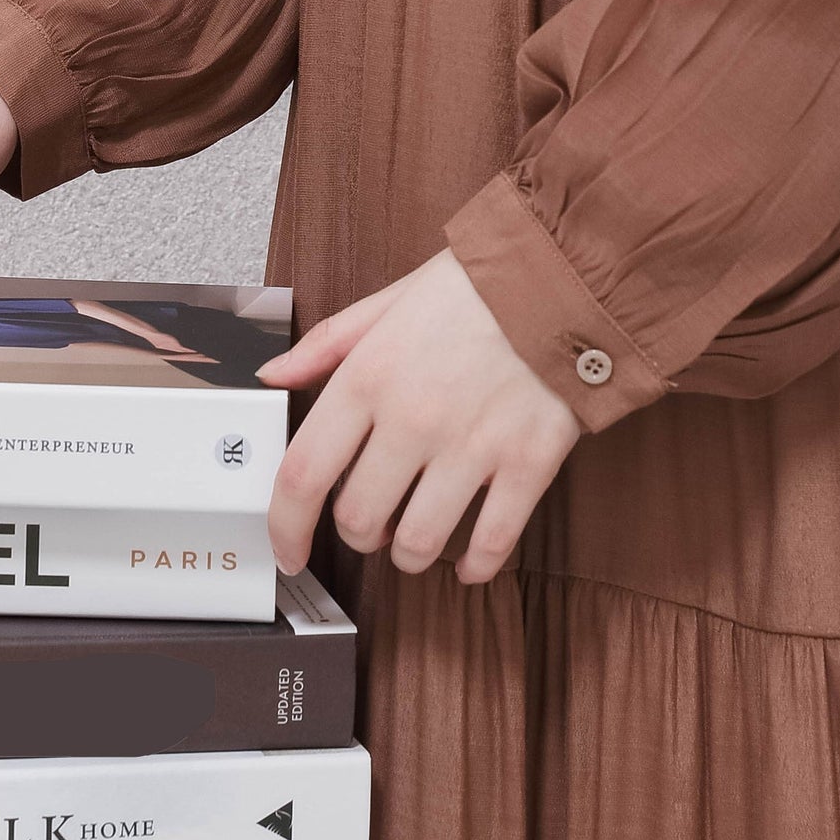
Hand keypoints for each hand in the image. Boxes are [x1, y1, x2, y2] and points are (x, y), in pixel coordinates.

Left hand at [257, 247, 580, 585]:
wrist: (564, 273)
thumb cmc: (477, 286)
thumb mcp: (390, 300)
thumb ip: (328, 343)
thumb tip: (274, 375)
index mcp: (370, 375)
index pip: (303, 474)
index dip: (285, 528)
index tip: (289, 550)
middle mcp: (413, 417)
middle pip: (359, 520)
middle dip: (359, 533)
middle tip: (374, 520)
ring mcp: (472, 445)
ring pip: (418, 544)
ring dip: (410, 552)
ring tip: (418, 535)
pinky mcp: (527, 462)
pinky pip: (491, 544)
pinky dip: (475, 566)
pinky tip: (469, 560)